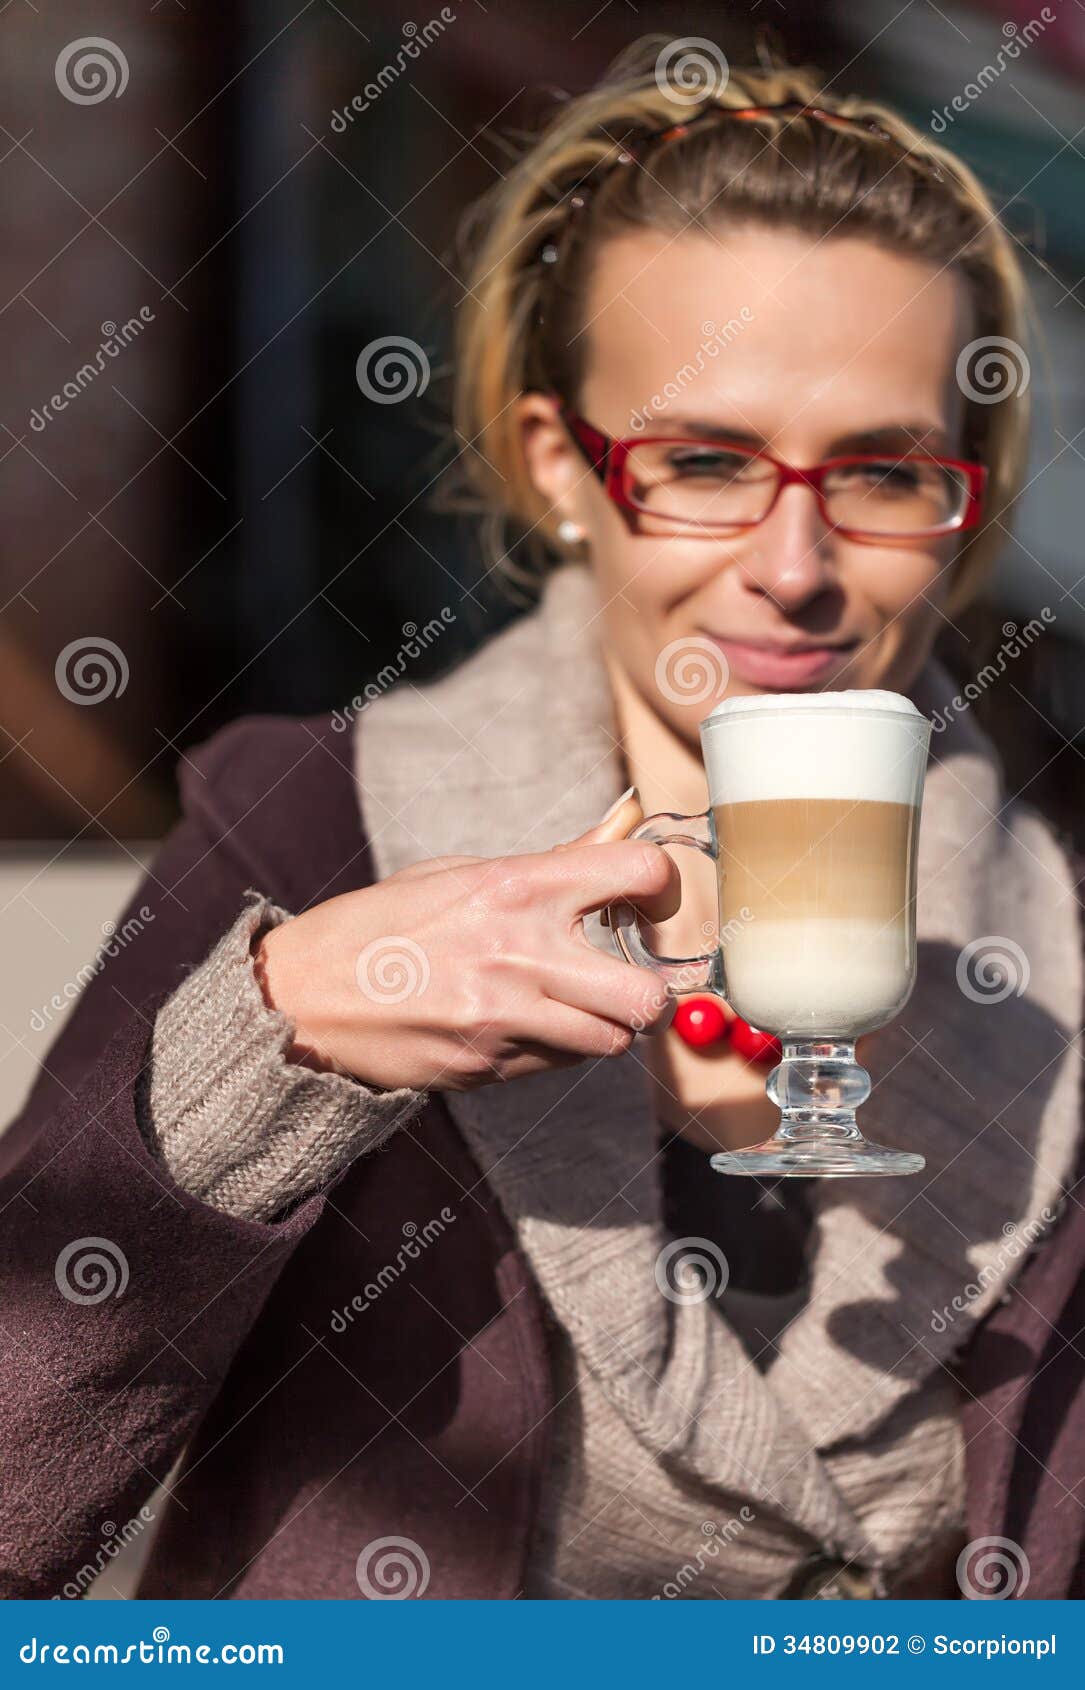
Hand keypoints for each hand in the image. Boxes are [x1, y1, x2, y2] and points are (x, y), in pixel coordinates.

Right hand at [255, 790, 679, 1091]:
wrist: (303, 997)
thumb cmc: (381, 925)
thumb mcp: (460, 874)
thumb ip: (549, 861)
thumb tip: (622, 828)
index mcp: (517, 885)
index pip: (638, 873)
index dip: (663, 891)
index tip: (649, 905)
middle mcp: (522, 952)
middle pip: (647, 995)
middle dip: (650, 992)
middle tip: (630, 980)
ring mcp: (506, 1017)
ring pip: (612, 1042)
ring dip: (606, 1028)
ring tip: (576, 1008)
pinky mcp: (489, 1066)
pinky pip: (560, 1065)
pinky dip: (558, 1050)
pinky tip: (524, 1027)